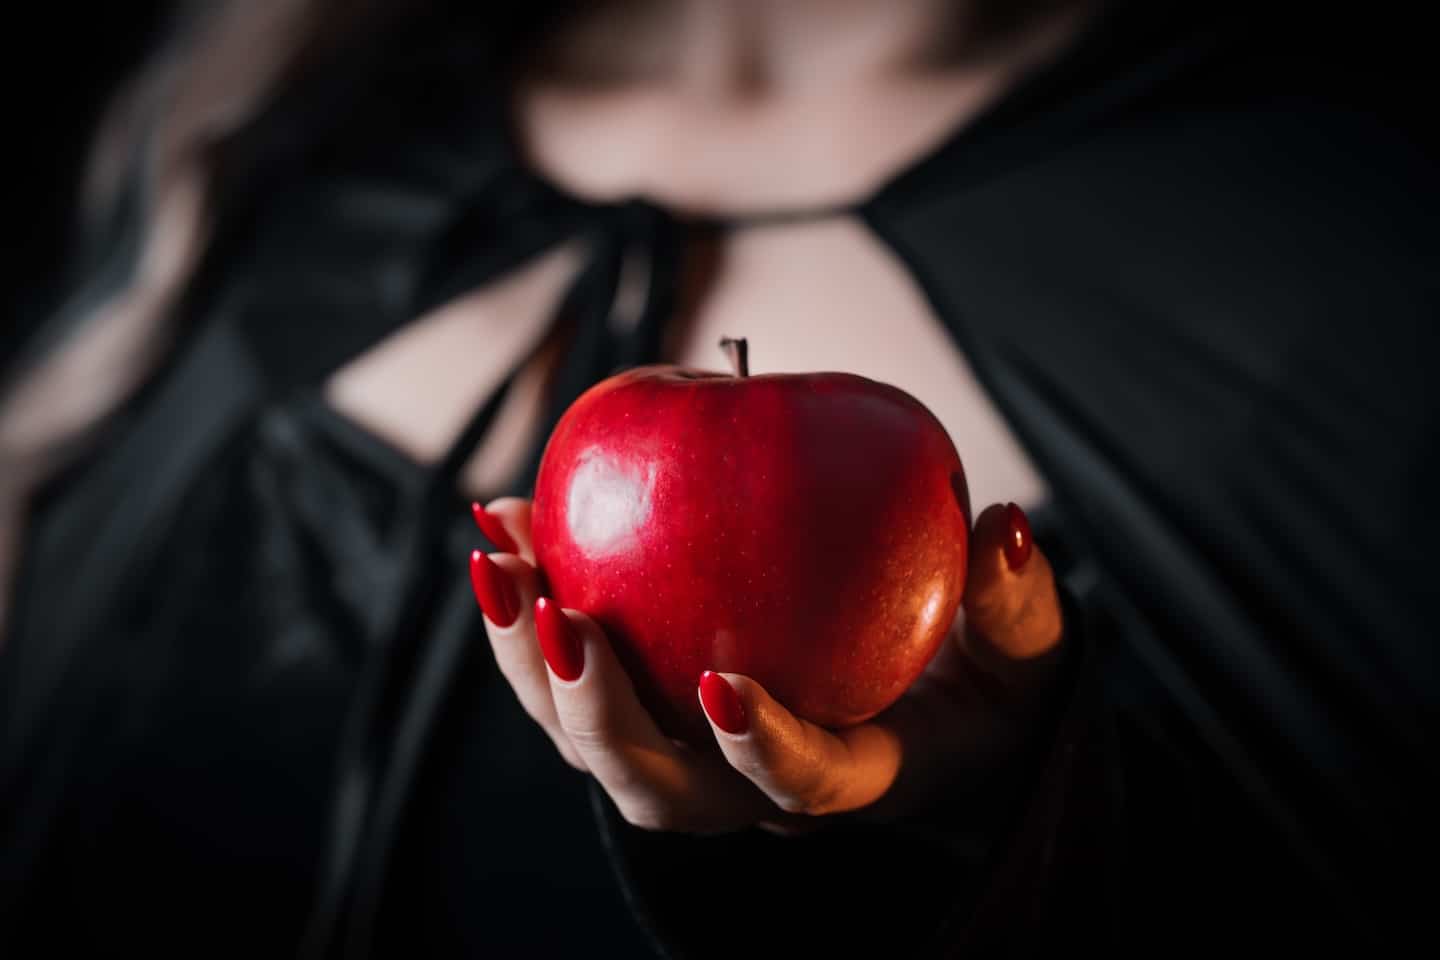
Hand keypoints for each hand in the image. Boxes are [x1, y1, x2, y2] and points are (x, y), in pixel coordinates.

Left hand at [469, 498, 1065, 832]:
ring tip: (501, 555)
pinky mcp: (646, 708)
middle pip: (656, 787)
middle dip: (594, 713)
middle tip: (558, 614)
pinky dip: (528, 607)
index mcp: (851, 777)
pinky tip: (507, 519)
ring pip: (590, 742)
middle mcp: (750, 789)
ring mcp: (687, 754)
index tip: (724, 685)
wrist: (917, 706)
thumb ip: (1017, 602)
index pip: (805, 786)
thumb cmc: (978, 682)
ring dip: (530, 660)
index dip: (763, 752)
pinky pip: (574, 674)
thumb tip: (1002, 528)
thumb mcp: (1022, 653)